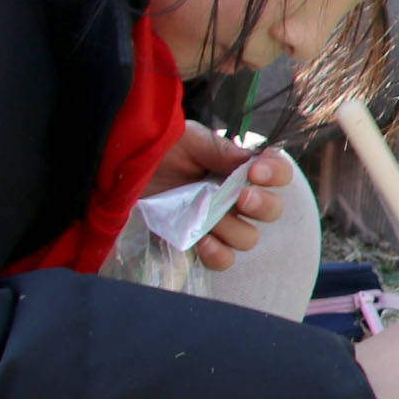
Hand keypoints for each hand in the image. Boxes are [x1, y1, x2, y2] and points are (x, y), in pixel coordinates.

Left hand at [144, 126, 293, 271]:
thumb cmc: (158, 148)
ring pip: (248, 238)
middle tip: (242, 196)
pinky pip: (221, 259)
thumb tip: (248, 161)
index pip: (277, 173)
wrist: (121, 167)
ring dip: (234, 228)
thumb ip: (220, 149)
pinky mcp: (195, 242)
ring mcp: (216, 223)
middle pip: (271, 211)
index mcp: (238, 169)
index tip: (256, 171)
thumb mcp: (189, 138)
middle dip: (262, 204)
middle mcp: (233, 198)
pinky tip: (203, 240)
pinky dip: (218, 253)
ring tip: (211, 217)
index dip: (276, 173)